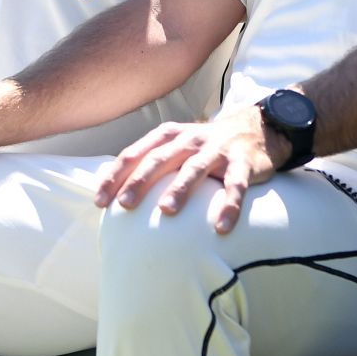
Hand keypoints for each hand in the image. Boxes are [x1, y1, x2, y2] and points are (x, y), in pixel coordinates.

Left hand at [92, 106, 284, 232]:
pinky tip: (221, 227)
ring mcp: (217, 150)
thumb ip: (147, 160)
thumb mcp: (174, 144)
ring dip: (180, 189)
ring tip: (166, 210)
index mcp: (168, 136)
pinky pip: (235, 186)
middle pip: (160, 159)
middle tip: (124, 205)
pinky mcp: (243, 163)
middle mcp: (189, 140)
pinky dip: (229, 206)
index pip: (135, 154)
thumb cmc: (203, 145)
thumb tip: (111, 189)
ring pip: (195, 169)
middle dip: (140, 181)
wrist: (255, 128)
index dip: (116, 176)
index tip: (100, 201)